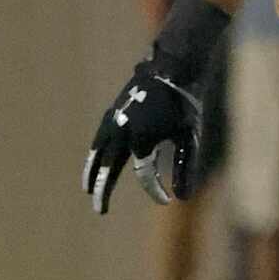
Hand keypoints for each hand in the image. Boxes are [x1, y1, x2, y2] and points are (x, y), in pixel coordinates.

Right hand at [83, 55, 210, 213]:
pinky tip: (96, 163)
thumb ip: (186, 168)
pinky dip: (95, 155)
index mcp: (142, 138)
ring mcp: (114, 122)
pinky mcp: (112, 114)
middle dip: (103, 190)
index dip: (155, 190)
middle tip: (99, 210)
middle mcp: (122, 131)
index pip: (143, 175)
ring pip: (98, 154)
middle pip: (108, 168)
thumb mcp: (190, 138)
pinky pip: (99, 140)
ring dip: (92, 173)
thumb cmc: (184, 106)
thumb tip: (183, 199)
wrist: (171, 69)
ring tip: (88, 189)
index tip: (166, 200)